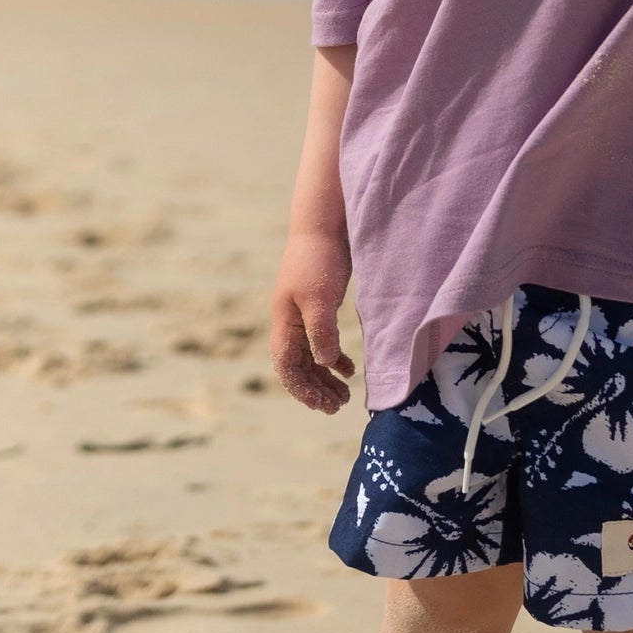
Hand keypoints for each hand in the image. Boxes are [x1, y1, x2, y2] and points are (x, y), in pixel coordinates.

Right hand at [270, 230, 356, 413]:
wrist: (323, 225)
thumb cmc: (319, 259)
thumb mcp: (320, 297)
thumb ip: (321, 331)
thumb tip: (326, 364)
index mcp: (284, 322)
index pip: (287, 366)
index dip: (301, 389)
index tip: (320, 406)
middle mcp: (289, 322)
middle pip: (298, 366)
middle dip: (315, 389)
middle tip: (337, 407)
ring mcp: (303, 314)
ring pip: (310, 356)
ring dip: (325, 377)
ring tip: (344, 396)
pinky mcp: (319, 306)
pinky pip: (321, 341)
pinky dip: (333, 357)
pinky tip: (348, 369)